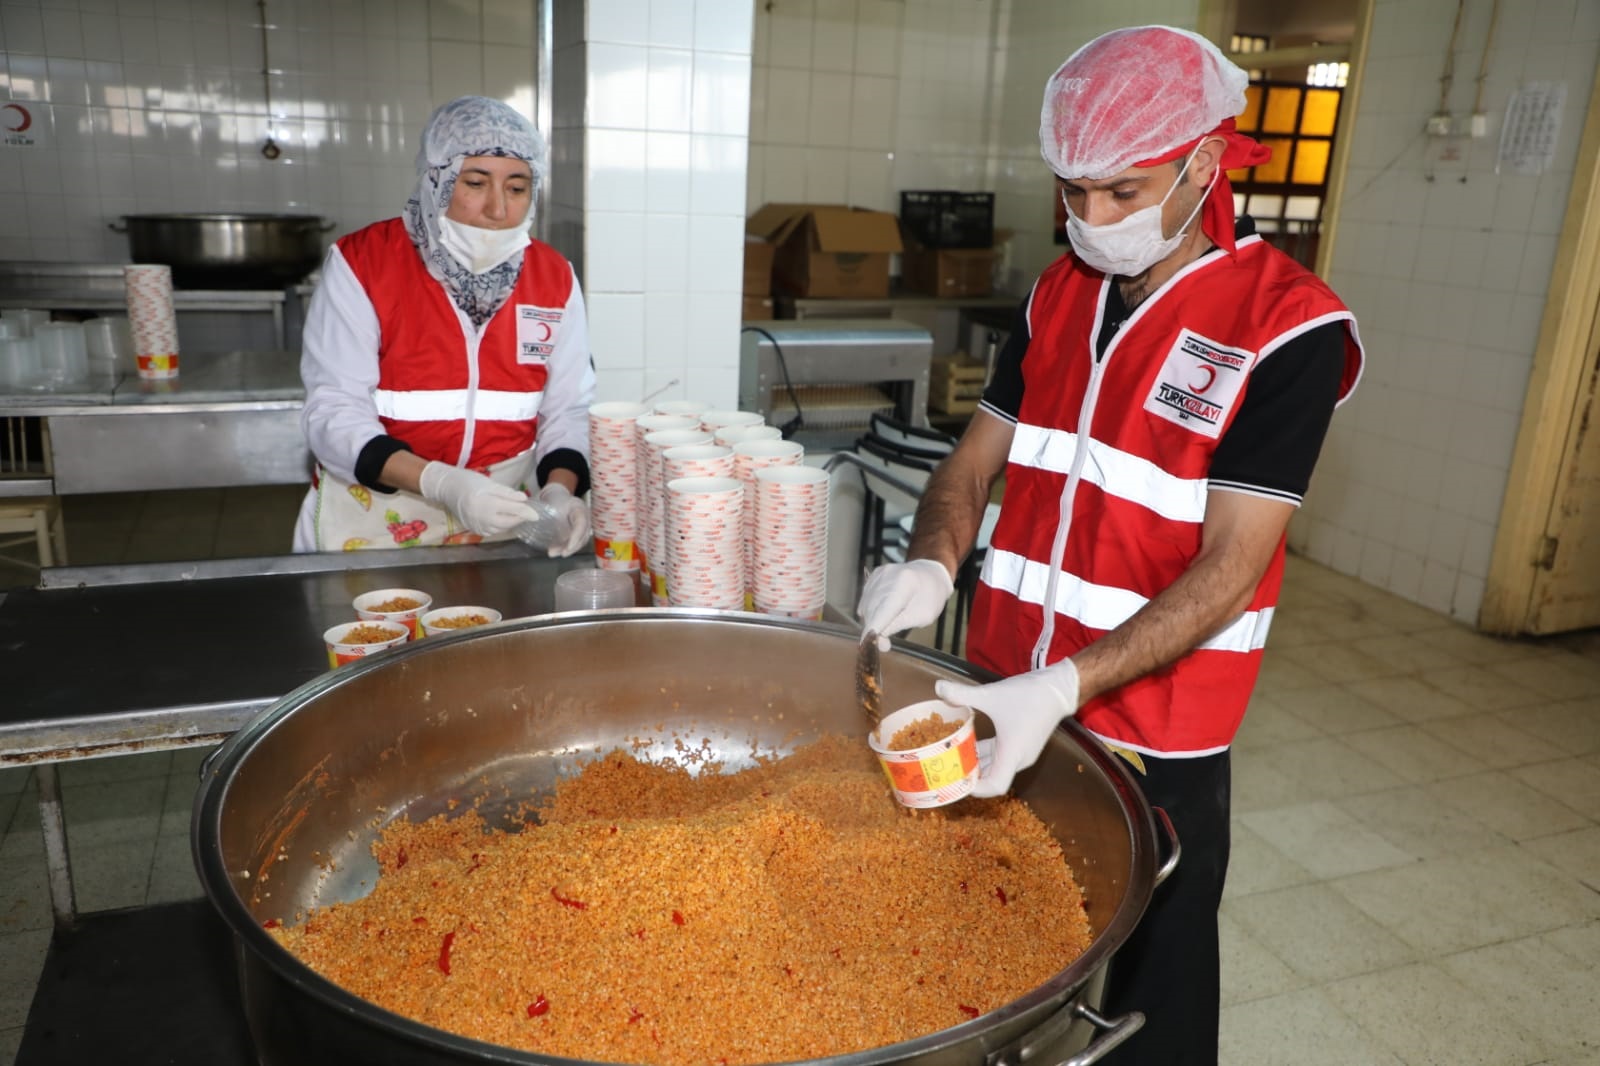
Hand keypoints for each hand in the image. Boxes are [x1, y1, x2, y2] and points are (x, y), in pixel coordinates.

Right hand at [418, 461, 538, 536]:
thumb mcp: (489, 484)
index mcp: (488, 505)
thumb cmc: (468, 482)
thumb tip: (523, 500)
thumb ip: (507, 493)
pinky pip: (493, 530)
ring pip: (502, 528)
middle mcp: (483, 519)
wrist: (447, 488)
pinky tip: (502, 517)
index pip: (514, 511)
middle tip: (527, 512)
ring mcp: (478, 526)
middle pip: (510, 522)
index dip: (527, 512)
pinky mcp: (474, 530)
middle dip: (520, 518)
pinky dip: (500, 525)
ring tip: (515, 513)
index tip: (537, 514)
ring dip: (511, 522)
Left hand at [537, 483, 590, 557]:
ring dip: (568, 549)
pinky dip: (566, 548)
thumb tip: (527, 519)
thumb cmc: (555, 499)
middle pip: (583, 535)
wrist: (559, 496)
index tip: (568, 547)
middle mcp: (584, 517)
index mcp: (579, 508)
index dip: (576, 537)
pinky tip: (556, 551)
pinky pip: (575, 542)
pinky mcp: (578, 532)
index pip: (581, 524)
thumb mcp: (550, 502)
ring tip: (554, 553)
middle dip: (573, 547)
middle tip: (562, 554)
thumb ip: (542, 512)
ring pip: (580, 541)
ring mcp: (583, 525)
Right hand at [857, 559, 954, 650]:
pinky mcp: (875, 575)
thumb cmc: (931, 597)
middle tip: (884, 643)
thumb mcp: (922, 616)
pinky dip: (870, 610)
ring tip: (887, 625)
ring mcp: (880, 574)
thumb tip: (879, 641)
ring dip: (872, 620)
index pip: (883, 610)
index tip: (865, 645)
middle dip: (875, 628)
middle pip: (873, 609)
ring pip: (867, 605)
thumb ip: (898, 626)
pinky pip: (866, 598)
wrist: (932, 574)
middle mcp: (888, 576)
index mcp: (905, 584)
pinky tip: (881, 614)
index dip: (873, 629)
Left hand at [935, 659, 1079, 797]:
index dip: (975, 788)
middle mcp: (1018, 758)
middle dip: (969, 777)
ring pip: (995, 767)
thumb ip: (963, 693)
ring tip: (952, 759)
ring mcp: (1021, 752)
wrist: (1059, 688)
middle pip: (992, 778)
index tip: (955, 781)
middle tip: (946, 771)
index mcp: (1012, 754)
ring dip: (976, 764)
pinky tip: (968, 744)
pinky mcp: (1022, 744)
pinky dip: (984, 754)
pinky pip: (1000, 756)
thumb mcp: (992, 694)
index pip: (995, 785)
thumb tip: (937, 687)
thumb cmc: (1029, 695)